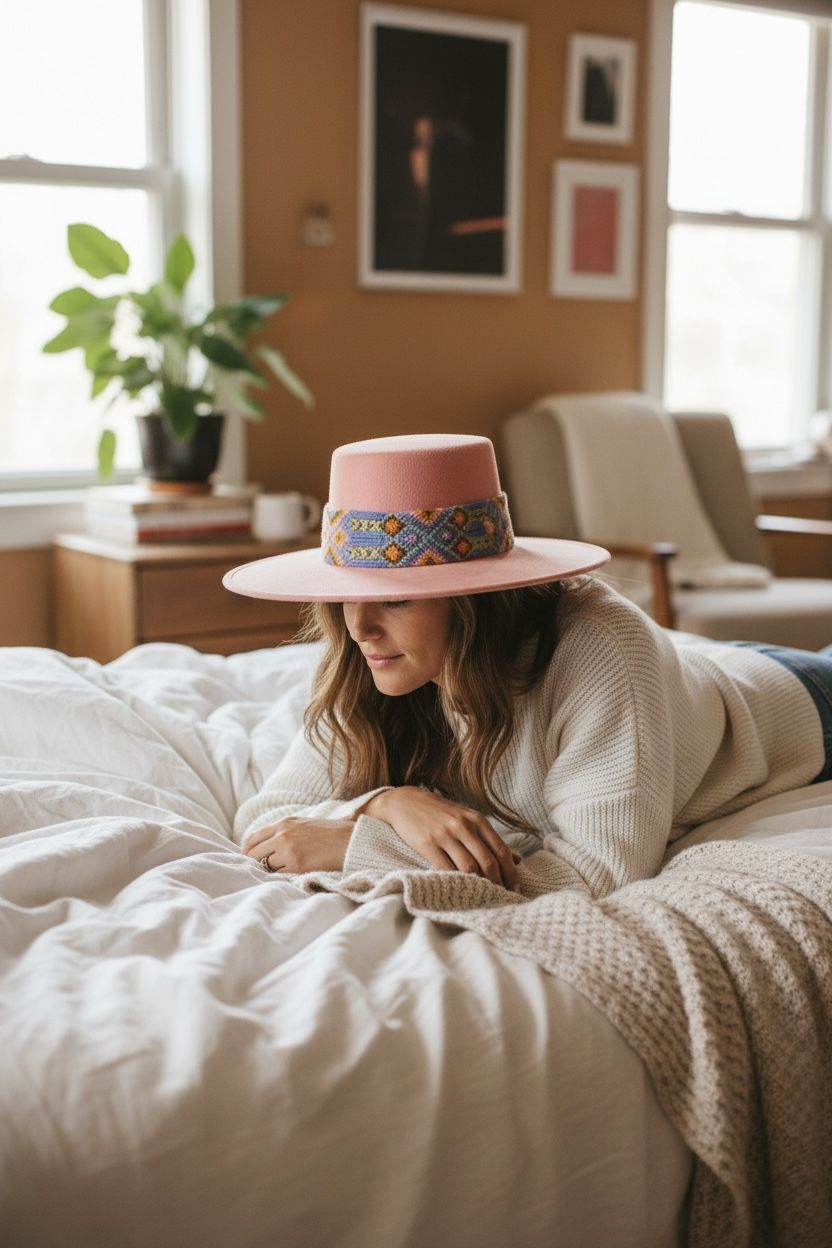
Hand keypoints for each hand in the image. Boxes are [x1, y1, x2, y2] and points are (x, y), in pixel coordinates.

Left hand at [242, 816, 354, 873]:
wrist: (352, 841)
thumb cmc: (332, 834)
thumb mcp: (305, 824)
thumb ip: (286, 831)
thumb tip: (268, 844)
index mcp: (284, 823)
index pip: (253, 838)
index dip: (248, 852)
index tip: (248, 860)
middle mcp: (283, 835)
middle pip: (254, 854)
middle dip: (254, 864)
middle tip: (259, 872)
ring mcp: (289, 850)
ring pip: (265, 866)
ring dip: (269, 872)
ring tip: (278, 875)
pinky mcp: (298, 866)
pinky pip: (279, 875)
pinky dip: (280, 878)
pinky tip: (288, 878)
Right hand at [361, 787, 519, 890]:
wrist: (406, 802)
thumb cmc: (441, 813)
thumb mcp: (468, 819)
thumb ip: (490, 838)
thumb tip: (517, 859)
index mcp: (477, 820)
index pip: (501, 850)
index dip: (511, 872)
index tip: (514, 888)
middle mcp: (463, 826)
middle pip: (488, 861)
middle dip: (497, 883)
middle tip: (501, 898)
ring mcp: (445, 835)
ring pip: (469, 867)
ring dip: (478, 885)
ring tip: (482, 897)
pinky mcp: (427, 844)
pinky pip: (445, 869)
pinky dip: (455, 881)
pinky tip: (460, 889)